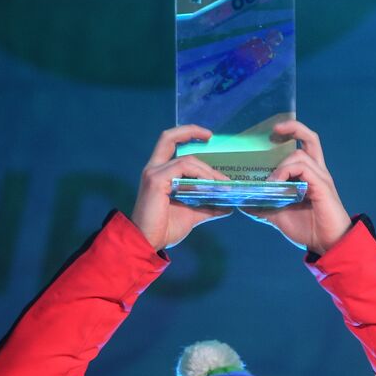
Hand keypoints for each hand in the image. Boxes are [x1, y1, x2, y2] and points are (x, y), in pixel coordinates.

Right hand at [130, 125, 231, 249]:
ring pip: (186, 159)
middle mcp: (154, 169)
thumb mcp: (191, 215)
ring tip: (223, 182)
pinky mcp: (156, 181)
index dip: (186, 135)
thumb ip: (207, 207)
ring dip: (208, 170)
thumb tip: (228, 206)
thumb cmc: (164, 229)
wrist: (148, 243)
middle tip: (211, 136)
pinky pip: (183, 169)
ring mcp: (153, 173)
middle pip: (169, 137)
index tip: (207, 137)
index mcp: (159, 174)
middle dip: (191, 131)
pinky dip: (201, 175)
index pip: (170, 144)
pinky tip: (212, 185)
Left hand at [240, 120, 350, 253]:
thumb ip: (264, 206)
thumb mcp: (279, 216)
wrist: (328, 245)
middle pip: (310, 138)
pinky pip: (303, 169)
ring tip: (270, 184)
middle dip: (293, 128)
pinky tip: (277, 186)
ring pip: (300, 156)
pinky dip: (286, 173)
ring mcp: (320, 178)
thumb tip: (243, 203)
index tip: (272, 133)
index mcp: (309, 174)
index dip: (291, 132)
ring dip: (280, 166)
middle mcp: (317, 171)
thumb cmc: (309, 229)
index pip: (303, 144)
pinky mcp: (322, 187)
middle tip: (273, 130)